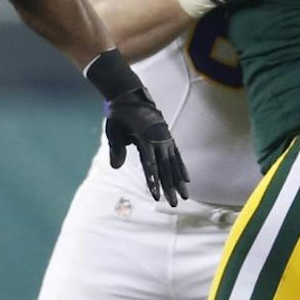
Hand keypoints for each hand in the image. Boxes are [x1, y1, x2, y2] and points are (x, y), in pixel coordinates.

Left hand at [85, 50, 190, 206]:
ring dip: (179, 181)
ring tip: (185, 196)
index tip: (156, 196)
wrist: (130, 96)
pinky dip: (181, 167)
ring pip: (174, 163)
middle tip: (175, 204)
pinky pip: (177, 155)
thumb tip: (115, 166)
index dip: (153, 182)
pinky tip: (186, 179)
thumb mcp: (113, 130)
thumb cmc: (119, 115)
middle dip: (170, 187)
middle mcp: (159, 140)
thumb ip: (116, 148)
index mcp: (145, 139)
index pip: (150, 166)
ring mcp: (165, 138)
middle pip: (165, 168)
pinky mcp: (167, 138)